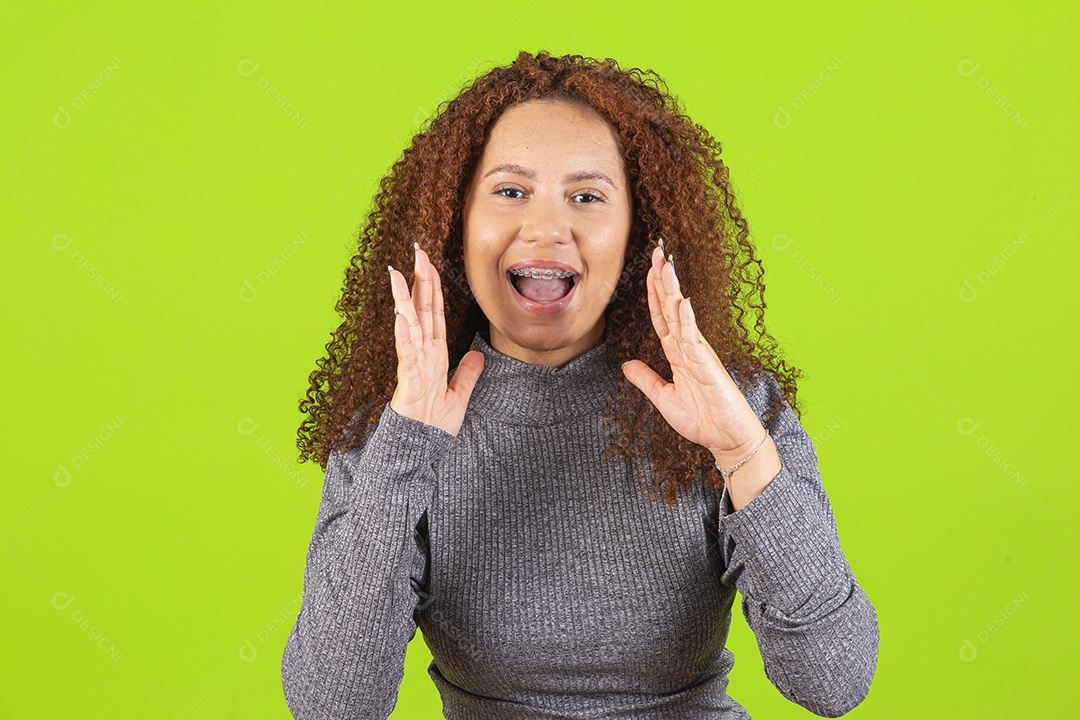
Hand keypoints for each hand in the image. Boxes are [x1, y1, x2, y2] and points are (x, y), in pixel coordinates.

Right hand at [388, 243, 483, 436]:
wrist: (421, 448)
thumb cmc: (434, 425)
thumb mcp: (459, 395)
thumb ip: (467, 374)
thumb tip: (478, 354)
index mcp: (436, 354)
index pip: (435, 313)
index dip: (433, 287)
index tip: (429, 262)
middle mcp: (423, 353)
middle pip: (422, 310)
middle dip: (420, 280)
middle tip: (417, 251)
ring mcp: (414, 364)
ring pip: (409, 324)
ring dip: (404, 298)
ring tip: (397, 273)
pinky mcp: (408, 380)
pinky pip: (406, 352)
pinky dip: (404, 334)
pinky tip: (401, 315)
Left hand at [621, 243, 780, 506]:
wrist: (727, 440)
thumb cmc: (703, 420)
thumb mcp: (664, 398)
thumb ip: (647, 380)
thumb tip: (626, 366)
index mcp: (679, 353)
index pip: (662, 317)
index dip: (654, 294)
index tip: (649, 269)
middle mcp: (689, 348)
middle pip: (672, 308)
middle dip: (664, 280)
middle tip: (658, 251)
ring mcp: (700, 355)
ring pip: (682, 317)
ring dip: (673, 291)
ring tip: (667, 265)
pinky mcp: (708, 368)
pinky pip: (694, 341)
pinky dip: (687, 321)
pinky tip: (682, 303)